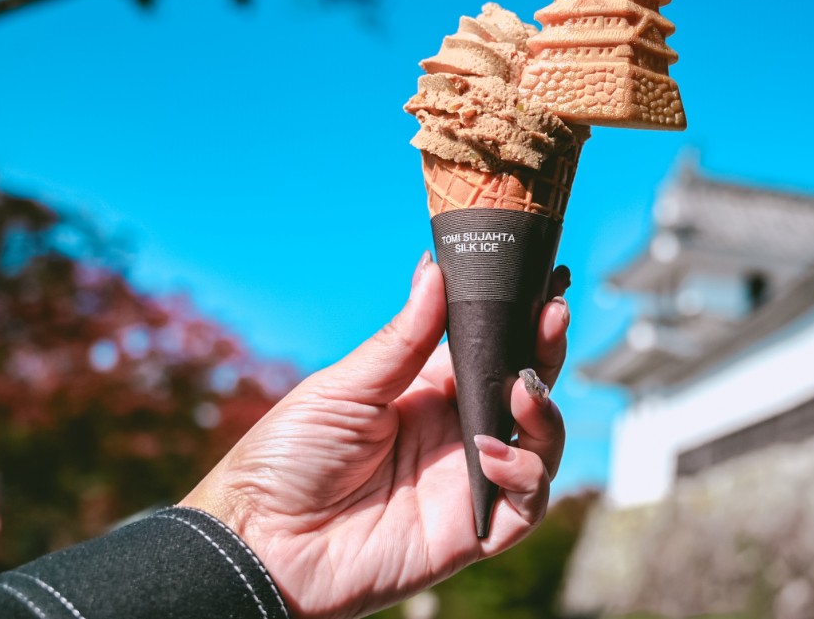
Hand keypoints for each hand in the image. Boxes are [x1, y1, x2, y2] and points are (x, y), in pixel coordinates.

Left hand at [180, 254, 569, 618]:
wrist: (260, 542)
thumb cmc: (287, 459)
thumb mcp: (345, 386)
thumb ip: (403, 338)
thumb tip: (434, 270)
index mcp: (430, 390)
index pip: (493, 348)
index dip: (522, 318)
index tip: (546, 281)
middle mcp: (457, 431)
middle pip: (526, 388)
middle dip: (547, 350)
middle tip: (553, 315)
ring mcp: (468, 480)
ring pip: (540, 444)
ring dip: (544, 412)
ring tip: (522, 389)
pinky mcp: (473, 530)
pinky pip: (526, 503)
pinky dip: (523, 474)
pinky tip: (489, 454)